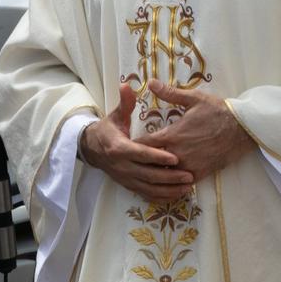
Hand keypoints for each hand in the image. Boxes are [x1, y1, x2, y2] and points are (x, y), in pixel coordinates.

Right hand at [79, 83, 196, 201]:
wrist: (91, 149)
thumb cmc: (108, 129)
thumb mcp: (115, 115)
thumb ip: (124, 102)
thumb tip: (126, 85)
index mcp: (118, 147)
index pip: (140, 154)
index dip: (157, 157)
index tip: (175, 157)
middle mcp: (121, 166)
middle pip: (147, 174)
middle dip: (169, 176)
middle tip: (189, 174)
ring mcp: (125, 178)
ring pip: (148, 187)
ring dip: (168, 189)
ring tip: (188, 186)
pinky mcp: (128, 185)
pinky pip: (145, 194)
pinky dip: (161, 196)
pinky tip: (177, 194)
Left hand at [139, 81, 255, 181]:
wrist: (243, 129)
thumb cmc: (218, 112)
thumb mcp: (195, 98)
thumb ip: (170, 93)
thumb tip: (150, 83)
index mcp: (172, 135)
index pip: (143, 144)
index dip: (133, 145)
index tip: (127, 144)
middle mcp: (176, 153)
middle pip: (149, 162)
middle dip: (141, 160)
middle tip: (132, 160)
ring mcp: (188, 166)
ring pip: (163, 175)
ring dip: (156, 172)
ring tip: (147, 171)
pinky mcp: (199, 173)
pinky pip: (179, 182)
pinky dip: (172, 181)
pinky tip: (167, 179)